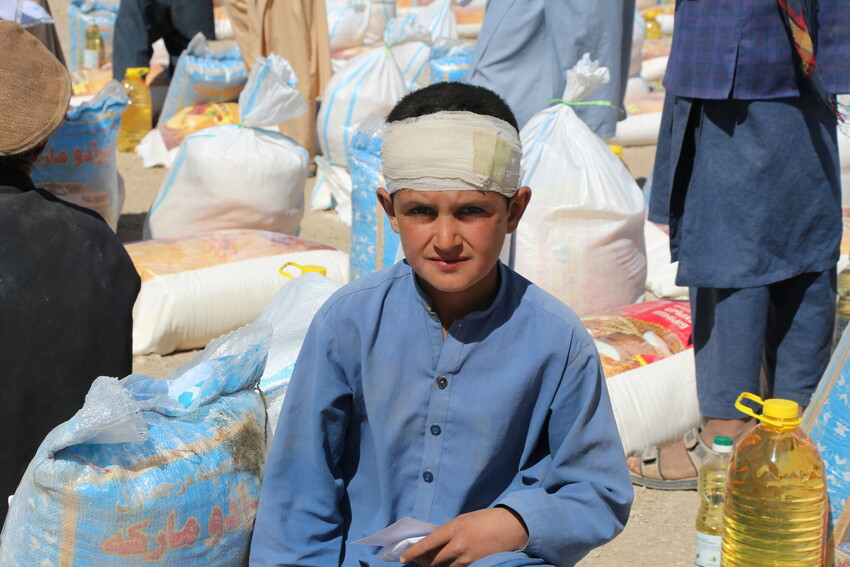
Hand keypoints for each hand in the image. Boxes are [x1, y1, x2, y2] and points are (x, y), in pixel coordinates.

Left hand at [399, 507, 528, 566]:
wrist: (511, 528)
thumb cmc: (486, 519)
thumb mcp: (464, 519)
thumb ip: (449, 531)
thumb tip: (434, 540)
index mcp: (453, 529)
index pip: (427, 544)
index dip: (413, 553)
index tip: (403, 558)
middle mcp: (458, 546)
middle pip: (432, 560)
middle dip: (422, 561)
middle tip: (417, 560)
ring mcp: (466, 559)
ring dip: (434, 566)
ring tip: (430, 562)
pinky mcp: (474, 566)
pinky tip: (447, 564)